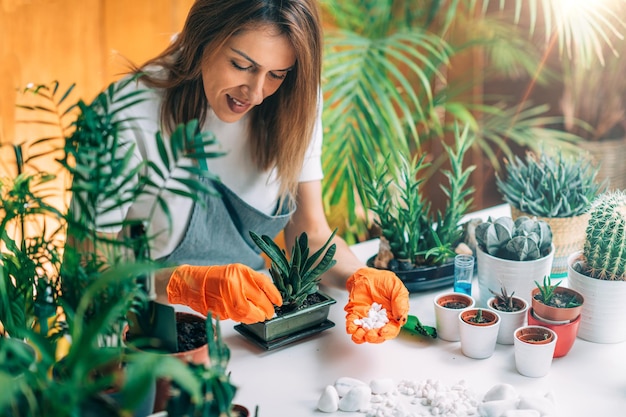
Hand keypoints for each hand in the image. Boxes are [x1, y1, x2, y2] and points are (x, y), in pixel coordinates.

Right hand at [166, 263, 281, 323]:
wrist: (192, 282)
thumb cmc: (215, 277)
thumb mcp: (236, 272)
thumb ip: (252, 283)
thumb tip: (268, 297)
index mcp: (241, 272)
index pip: (264, 284)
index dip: (274, 295)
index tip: (279, 302)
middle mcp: (234, 283)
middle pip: (258, 301)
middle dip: (267, 310)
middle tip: (269, 313)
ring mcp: (226, 297)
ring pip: (248, 312)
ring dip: (256, 317)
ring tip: (259, 316)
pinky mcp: (220, 308)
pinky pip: (236, 316)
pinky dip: (244, 318)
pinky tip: (246, 316)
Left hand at [344, 267, 408, 343]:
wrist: (366, 274)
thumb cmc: (382, 281)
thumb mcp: (396, 287)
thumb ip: (400, 302)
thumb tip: (400, 319)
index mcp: (392, 316)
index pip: (392, 329)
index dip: (388, 333)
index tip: (383, 332)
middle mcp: (379, 320)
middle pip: (378, 335)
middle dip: (374, 337)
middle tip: (370, 335)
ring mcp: (366, 319)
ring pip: (364, 334)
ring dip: (361, 337)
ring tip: (359, 333)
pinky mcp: (355, 314)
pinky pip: (352, 324)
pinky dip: (351, 328)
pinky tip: (351, 327)